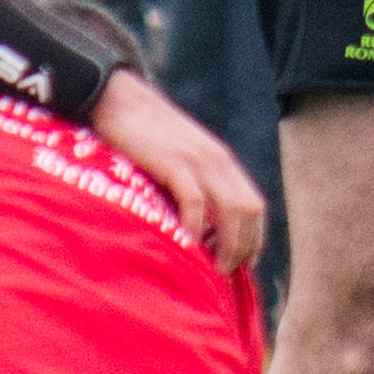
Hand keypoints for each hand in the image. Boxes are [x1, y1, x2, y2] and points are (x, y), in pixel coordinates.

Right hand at [89, 67, 265, 277]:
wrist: (118, 99)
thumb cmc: (142, 134)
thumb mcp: (179, 155)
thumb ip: (192, 181)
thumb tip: (195, 222)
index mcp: (221, 161)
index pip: (255, 204)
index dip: (254, 237)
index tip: (243, 265)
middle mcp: (218, 161)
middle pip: (250, 210)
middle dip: (244, 247)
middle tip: (225, 274)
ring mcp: (198, 160)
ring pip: (232, 208)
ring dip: (227, 244)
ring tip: (212, 268)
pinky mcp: (174, 162)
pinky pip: (195, 201)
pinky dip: (196, 227)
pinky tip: (187, 244)